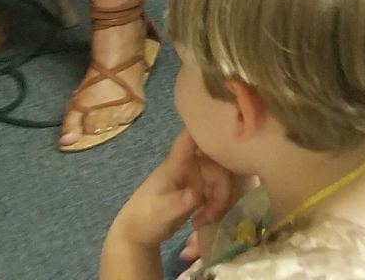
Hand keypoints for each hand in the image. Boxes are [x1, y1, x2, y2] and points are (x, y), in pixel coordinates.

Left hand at [111, 132, 237, 249]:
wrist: (136, 235)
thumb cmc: (145, 218)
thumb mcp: (162, 211)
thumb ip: (180, 201)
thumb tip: (196, 194)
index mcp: (177, 163)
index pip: (191, 136)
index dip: (207, 129)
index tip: (227, 132)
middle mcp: (188, 165)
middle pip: (217, 162)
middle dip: (221, 186)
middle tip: (214, 212)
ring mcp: (194, 178)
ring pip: (220, 178)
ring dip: (219, 200)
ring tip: (206, 221)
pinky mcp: (198, 190)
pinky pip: (216, 190)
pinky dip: (215, 205)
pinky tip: (202, 221)